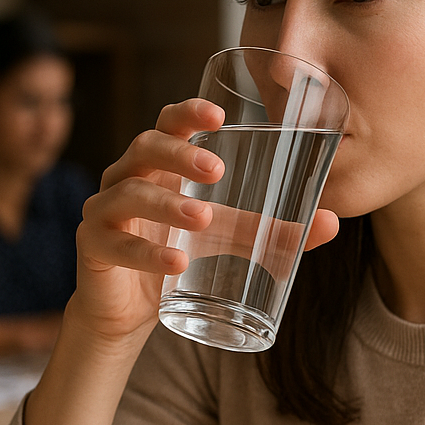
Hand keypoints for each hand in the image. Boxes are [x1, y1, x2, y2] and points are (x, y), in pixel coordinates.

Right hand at [71, 98, 339, 347]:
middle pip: (146, 147)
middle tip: (217, 171)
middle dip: (181, 155)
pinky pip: (116, 244)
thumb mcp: (228, 238)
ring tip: (203, 219)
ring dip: (168, 205)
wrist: (129, 312)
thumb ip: (271, 230)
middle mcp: (128, 177)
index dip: (188, 112)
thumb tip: (331, 223)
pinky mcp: (92, 247)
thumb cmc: (180, 255)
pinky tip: (176, 263)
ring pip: (130, 193)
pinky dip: (148, 254)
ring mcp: (105, 211)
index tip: (219, 115)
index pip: (168, 122)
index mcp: (161, 164)